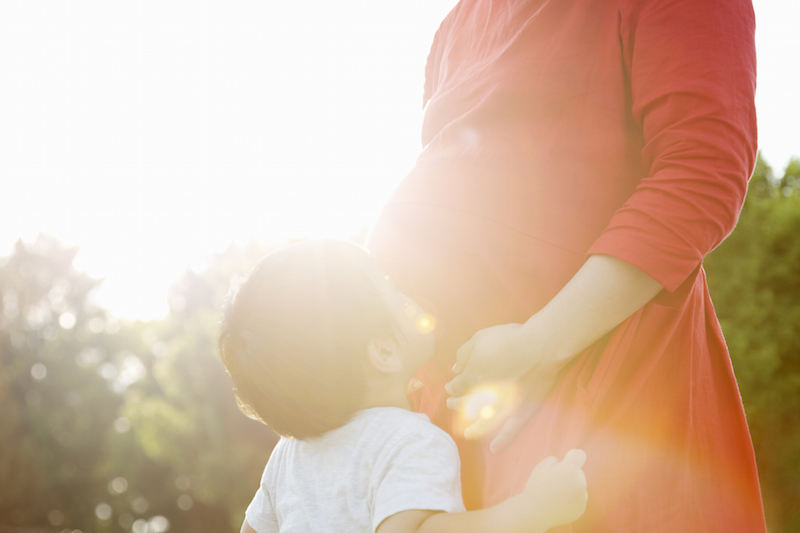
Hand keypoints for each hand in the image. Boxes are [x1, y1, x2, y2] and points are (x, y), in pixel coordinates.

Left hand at [445, 322, 562, 448]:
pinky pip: (511, 430)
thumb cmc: (509, 339)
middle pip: (466, 404)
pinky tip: (494, 449)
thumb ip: (464, 354)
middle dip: (457, 404)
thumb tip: (455, 368)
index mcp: (472, 377)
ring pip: (484, 422)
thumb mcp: (479, 338)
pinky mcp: (523, 411)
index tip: (451, 386)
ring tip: (467, 433)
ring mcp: (503, 406)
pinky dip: (503, 441)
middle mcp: (484, 396)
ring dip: (474, 427)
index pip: (457, 386)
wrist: (540, 347)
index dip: (453, 386)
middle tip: (451, 404)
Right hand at [524, 449, 587, 529]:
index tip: (567, 459)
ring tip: (553, 495)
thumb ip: (555, 460)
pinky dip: (570, 500)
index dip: (573, 456)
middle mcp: (581, 482)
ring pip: (578, 487)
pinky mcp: (581, 509)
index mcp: (571, 469)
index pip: (579, 455)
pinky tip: (557, 504)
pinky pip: (577, 499)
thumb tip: (562, 464)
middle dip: (568, 475)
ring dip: (569, 488)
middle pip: (577, 473)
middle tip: (552, 483)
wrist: (535, 512)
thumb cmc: (537, 487)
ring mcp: (582, 497)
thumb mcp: (542, 467)